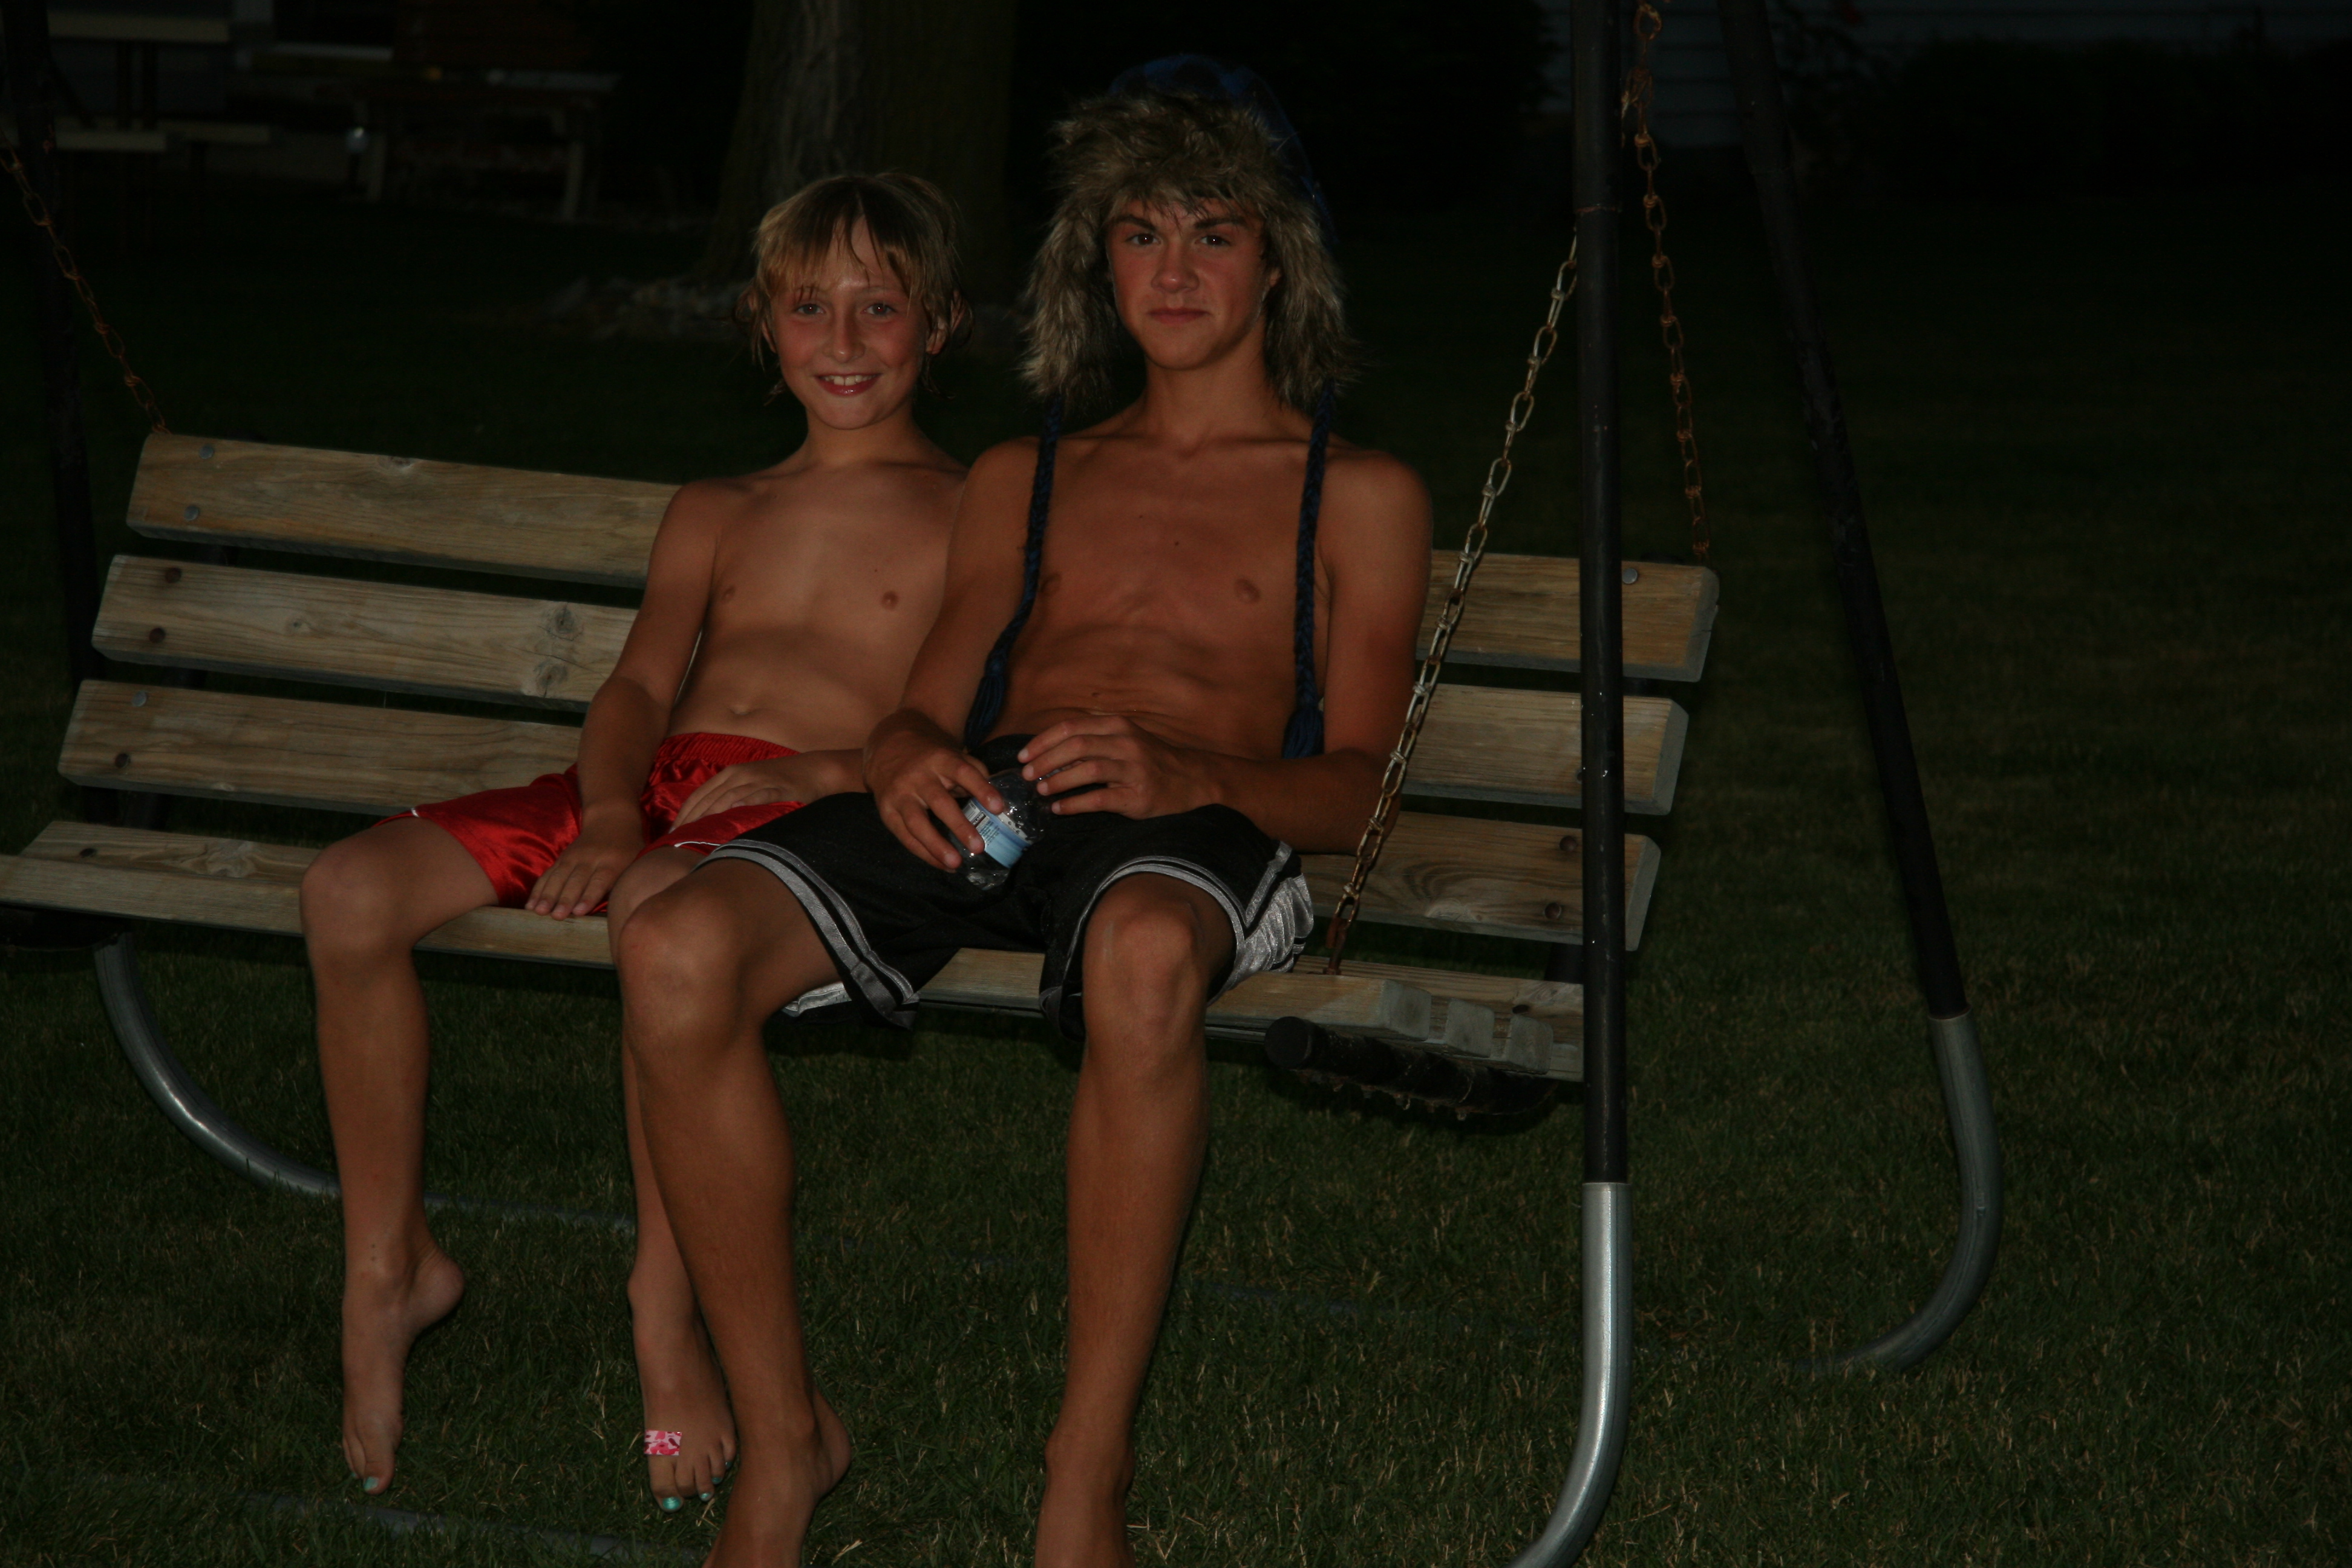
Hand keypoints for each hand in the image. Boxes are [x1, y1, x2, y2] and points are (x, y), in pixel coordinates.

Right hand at [526, 813, 642, 918]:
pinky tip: (531, 904)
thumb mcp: (635, 861)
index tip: (579, 911)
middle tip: (556, 916)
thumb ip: (624, 881)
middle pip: (576, 881)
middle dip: (565, 899)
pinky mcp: (563, 858)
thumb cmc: (628, 848)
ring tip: (539, 911)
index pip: (600, 881)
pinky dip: (539, 889)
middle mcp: (591, 859)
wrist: (611, 819)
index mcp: (613, 862)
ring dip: (548, 895)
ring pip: (559, 877)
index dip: (589, 896)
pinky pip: (549, 875)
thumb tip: (619, 908)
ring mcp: (574, 858)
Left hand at [671, 755, 831, 828]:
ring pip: (728, 797)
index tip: (673, 832)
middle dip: (692, 819)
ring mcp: (758, 780)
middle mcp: (740, 774)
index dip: (684, 813)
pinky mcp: (777, 788)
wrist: (813, 770)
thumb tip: (708, 820)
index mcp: (730, 774)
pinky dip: (744, 805)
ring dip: (711, 816)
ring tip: (697, 834)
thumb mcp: (750, 785)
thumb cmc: (780, 780)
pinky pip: (757, 796)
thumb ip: (731, 797)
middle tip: (679, 840)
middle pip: (709, 798)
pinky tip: (732, 817)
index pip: (699, 794)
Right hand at [867, 719, 1002, 870]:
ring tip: (956, 864)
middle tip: (979, 846)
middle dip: (959, 825)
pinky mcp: (887, 811)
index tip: (998, 808)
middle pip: (939, 802)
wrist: (887, 747)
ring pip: (917, 823)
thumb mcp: (952, 754)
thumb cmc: (930, 756)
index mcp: (940, 759)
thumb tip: (994, 802)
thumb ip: (974, 772)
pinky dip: (923, 853)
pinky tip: (942, 865)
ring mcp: (900, 795)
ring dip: (936, 846)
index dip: (981, 789)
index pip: (964, 772)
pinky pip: (905, 836)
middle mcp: (918, 777)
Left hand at [1018, 716, 1217, 820]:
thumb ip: (1093, 738)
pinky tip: (1060, 809)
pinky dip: (1075, 804)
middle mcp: (1126, 743)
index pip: (1071, 727)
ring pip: (1087, 770)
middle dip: (1045, 761)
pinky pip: (1100, 799)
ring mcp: (1134, 770)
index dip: (1043, 741)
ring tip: (1041, 791)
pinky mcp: (1138, 796)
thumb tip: (1049, 749)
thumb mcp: (1125, 739)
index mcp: (1118, 726)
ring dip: (1058, 781)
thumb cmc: (1151, 760)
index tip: (1024, 756)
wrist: (1192, 780)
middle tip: (1027, 776)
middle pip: (1076, 746)